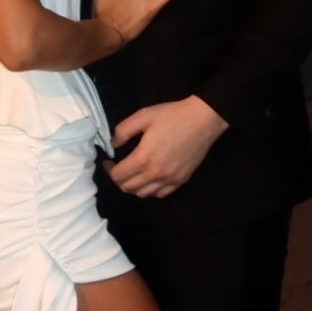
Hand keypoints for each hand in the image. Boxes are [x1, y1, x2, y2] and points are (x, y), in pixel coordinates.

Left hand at [105, 97, 227, 199]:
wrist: (203, 120)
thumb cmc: (172, 116)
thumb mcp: (143, 116)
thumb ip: (123, 131)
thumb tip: (113, 145)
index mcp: (143, 158)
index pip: (117, 176)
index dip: (108, 170)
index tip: (108, 162)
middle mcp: (155, 174)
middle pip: (128, 188)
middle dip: (118, 179)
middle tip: (119, 167)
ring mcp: (169, 180)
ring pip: (143, 194)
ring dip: (133, 186)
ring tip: (133, 174)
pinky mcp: (181, 181)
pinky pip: (160, 194)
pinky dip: (151, 190)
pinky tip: (150, 178)